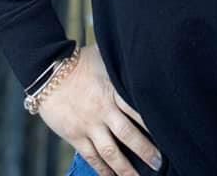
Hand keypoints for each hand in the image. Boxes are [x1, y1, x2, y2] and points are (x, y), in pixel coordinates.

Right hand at [38, 44, 161, 174]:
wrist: (49, 71)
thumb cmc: (81, 60)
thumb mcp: (107, 56)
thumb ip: (123, 62)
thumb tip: (140, 52)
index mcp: (114, 91)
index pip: (138, 111)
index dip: (153, 124)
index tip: (167, 133)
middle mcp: (104, 110)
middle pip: (129, 134)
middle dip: (145, 150)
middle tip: (159, 163)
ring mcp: (89, 125)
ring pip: (110, 151)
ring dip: (125, 168)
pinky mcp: (75, 135)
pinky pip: (91, 156)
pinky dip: (102, 169)